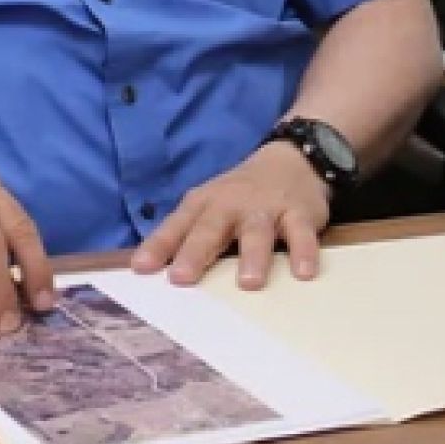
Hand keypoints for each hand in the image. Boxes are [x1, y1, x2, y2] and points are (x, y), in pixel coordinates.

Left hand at [130, 141, 331, 288]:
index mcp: (203, 204)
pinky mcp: (298, 213)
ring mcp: (265, 209)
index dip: (158, 246)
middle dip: (195, 253)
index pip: (176, 226)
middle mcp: (230, 205)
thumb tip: (150, 270)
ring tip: (248, 283)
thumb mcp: (209, 207)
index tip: (140, 268)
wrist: (290, 160)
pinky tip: (303, 273)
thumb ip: (186, 235)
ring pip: (257, 232)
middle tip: (181, 279)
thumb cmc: (240, 195)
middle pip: (210, 229)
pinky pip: (301, 234)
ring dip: (252, 256)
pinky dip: (303, 252)